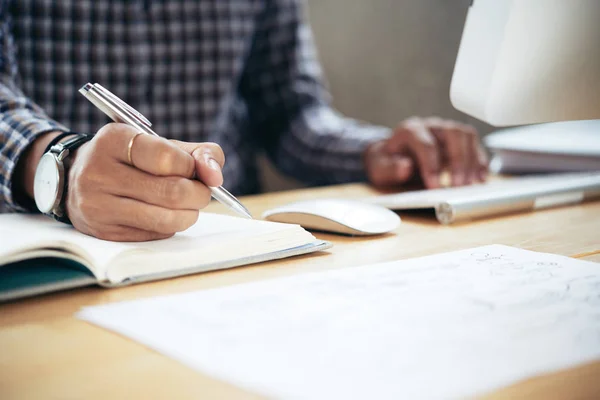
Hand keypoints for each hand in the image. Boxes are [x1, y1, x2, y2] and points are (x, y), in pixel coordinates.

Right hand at [66, 123, 224, 240]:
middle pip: (171, 192)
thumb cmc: (131, 159)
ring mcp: (98, 205)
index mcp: (114, 140)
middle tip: (200, 192)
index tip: (194, 170)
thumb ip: (197, 153)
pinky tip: (163, 214)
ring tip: (187, 205)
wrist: (77, 179)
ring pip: (166, 219)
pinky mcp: (104, 231)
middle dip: (199, 194)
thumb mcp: (159, 143)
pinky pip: (154, 234)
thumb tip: (216, 176)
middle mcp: (99, 172)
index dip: (191, 167)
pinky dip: (170, 225)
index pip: (166, 158)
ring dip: (189, 214)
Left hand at [364, 117, 487, 188]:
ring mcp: (445, 130)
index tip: (435, 187)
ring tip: (472, 185)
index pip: (425, 144)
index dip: (432, 165)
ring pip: (466, 136)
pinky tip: (480, 179)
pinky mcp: (457, 140)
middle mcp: (430, 126)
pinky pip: (474, 144)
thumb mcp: (380, 168)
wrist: (391, 156)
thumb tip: (405, 167)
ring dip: (472, 160)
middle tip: (459, 186)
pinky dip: (479, 161)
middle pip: (453, 133)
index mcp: (409, 130)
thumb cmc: (386, 162)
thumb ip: (390, 168)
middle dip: (458, 161)